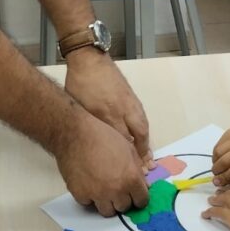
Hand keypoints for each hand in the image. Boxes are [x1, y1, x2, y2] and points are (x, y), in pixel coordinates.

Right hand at [56, 111, 150, 215]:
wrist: (75, 134)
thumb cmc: (103, 136)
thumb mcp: (128, 148)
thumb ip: (137, 169)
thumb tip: (143, 185)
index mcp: (131, 178)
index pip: (142, 201)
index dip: (139, 196)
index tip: (134, 193)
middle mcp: (116, 191)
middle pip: (125, 207)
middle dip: (123, 199)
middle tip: (117, 187)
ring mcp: (97, 195)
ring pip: (108, 212)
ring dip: (108, 202)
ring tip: (104, 188)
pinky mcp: (80, 195)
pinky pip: (89, 204)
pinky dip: (90, 197)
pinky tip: (89, 183)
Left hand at [65, 49, 153, 168]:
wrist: (89, 59)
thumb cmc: (80, 84)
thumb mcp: (81, 107)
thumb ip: (92, 125)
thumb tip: (101, 142)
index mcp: (109, 114)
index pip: (123, 141)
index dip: (128, 157)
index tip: (132, 171)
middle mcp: (123, 110)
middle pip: (139, 135)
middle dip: (143, 152)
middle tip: (147, 167)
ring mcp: (130, 102)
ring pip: (142, 126)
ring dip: (146, 143)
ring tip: (149, 157)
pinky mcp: (132, 96)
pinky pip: (141, 118)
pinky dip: (143, 130)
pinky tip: (142, 137)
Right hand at [212, 123, 229, 185]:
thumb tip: (223, 182)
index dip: (224, 178)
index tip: (218, 182)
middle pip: (225, 161)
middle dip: (217, 170)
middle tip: (215, 174)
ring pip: (218, 152)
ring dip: (214, 162)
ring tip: (216, 166)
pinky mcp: (228, 132)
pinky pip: (217, 145)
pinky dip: (215, 154)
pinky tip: (218, 158)